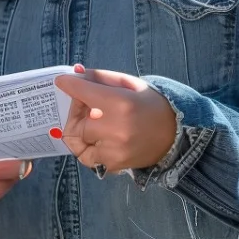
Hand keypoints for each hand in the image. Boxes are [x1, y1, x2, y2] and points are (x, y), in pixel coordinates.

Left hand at [54, 66, 177, 173]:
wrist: (176, 135)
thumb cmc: (152, 105)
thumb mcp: (131, 84)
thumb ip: (102, 78)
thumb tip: (77, 73)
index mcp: (120, 103)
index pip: (82, 91)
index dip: (68, 85)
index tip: (62, 82)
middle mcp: (115, 128)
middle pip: (78, 120)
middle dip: (77, 111)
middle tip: (85, 106)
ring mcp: (114, 150)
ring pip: (78, 142)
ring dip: (81, 132)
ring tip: (91, 124)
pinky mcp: (115, 164)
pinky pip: (88, 158)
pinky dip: (89, 148)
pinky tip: (99, 139)